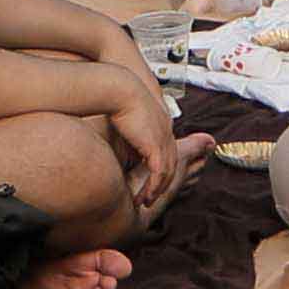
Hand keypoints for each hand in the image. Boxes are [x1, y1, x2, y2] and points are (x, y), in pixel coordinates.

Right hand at [92, 62, 178, 197]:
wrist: (120, 88)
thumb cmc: (117, 98)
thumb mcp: (125, 120)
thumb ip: (129, 136)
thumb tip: (122, 153)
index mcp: (160, 123)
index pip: (165, 151)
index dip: (159, 169)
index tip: (151, 182)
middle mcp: (166, 131)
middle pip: (171, 163)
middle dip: (162, 183)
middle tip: (151, 197)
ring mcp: (163, 138)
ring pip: (167, 171)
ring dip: (157, 189)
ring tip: (147, 200)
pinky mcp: (156, 144)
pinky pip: (160, 172)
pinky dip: (155, 186)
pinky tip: (147, 196)